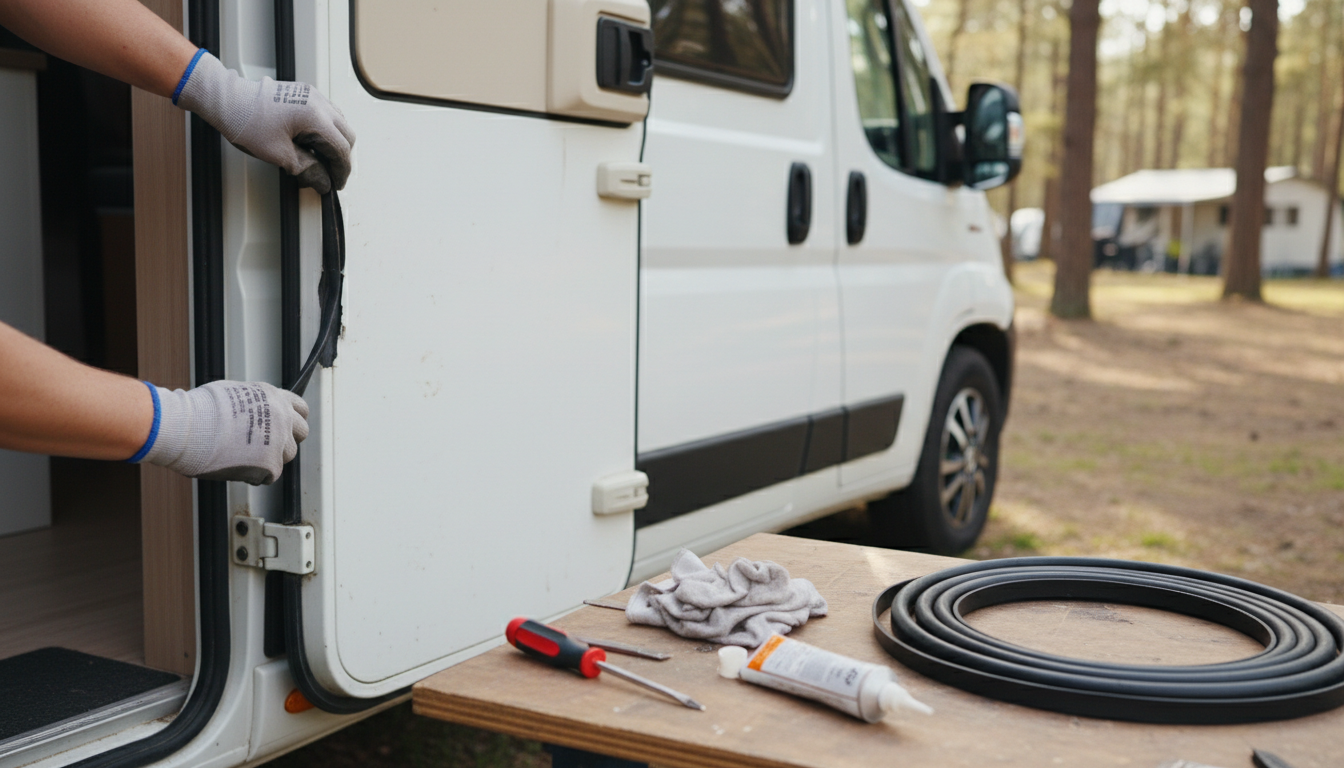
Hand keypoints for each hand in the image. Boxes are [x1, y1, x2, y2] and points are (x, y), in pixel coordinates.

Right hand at [138, 380, 309, 485]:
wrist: (188, 427)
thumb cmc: (201, 410)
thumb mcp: (234, 393)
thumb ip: (255, 404)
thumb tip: (255, 412)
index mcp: (274, 397)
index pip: (301, 409)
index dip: (292, 419)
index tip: (285, 427)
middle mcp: (283, 417)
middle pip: (301, 433)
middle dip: (286, 439)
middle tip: (267, 445)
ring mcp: (279, 441)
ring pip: (288, 455)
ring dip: (272, 457)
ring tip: (248, 456)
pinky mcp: (270, 464)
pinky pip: (272, 474)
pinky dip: (258, 474)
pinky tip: (241, 468)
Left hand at [175, 51, 353, 193]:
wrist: (227, 100)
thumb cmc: (246, 121)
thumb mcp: (279, 154)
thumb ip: (308, 169)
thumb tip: (323, 181)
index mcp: (314, 116)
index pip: (341, 148)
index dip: (341, 171)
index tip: (335, 184)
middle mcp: (318, 102)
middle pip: (346, 135)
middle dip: (341, 158)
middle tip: (330, 176)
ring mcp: (312, 96)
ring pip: (339, 124)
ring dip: (334, 144)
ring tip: (321, 162)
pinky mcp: (304, 94)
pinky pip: (327, 115)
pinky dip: (326, 132)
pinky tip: (313, 144)